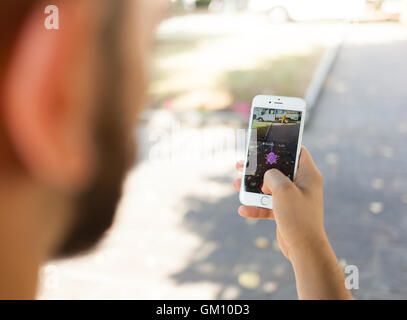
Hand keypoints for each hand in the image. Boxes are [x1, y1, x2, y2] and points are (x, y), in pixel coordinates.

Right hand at [233, 146, 326, 260]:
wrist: (303, 249)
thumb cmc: (298, 217)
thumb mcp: (283, 189)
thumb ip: (272, 175)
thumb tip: (267, 176)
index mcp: (308, 174)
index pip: (298, 151)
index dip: (283, 146)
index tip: (266, 143)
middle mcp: (301, 184)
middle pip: (277, 169)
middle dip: (258, 168)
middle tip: (242, 164)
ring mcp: (292, 198)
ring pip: (269, 187)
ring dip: (252, 187)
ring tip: (235, 184)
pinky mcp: (285, 211)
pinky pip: (267, 204)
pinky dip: (255, 206)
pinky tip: (243, 209)